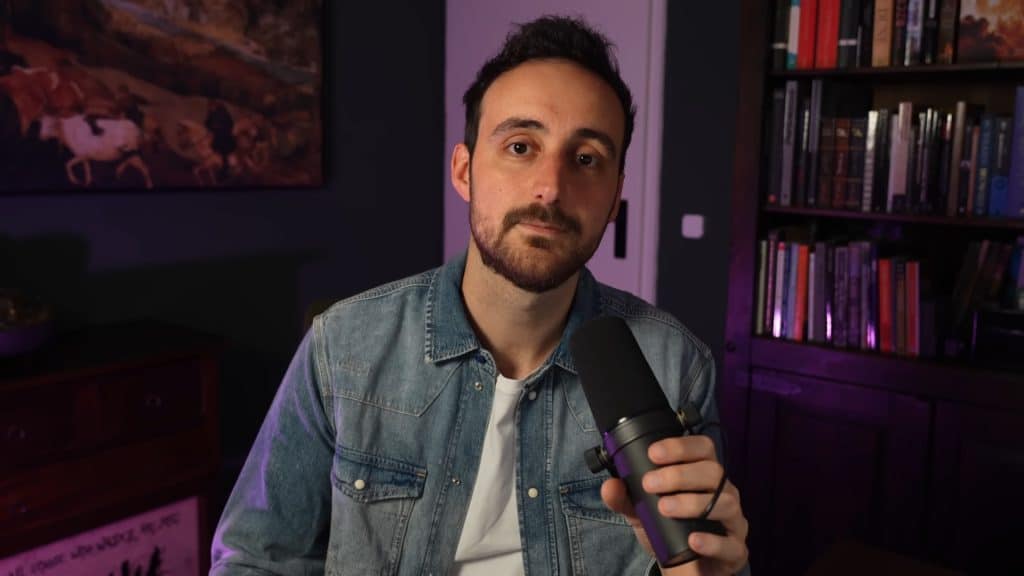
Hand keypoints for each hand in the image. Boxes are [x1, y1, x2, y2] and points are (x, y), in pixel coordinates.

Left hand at [600, 434, 748, 574]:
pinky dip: (712, 541)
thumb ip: (625, 498)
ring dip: (692, 503)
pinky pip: (732, 544)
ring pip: (725, 503)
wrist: (686, 566)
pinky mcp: (736, 550)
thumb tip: (610, 485)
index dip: (681, 446)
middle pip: (713, 472)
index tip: (653, 453)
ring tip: (665, 508)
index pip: (703, 448)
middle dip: (679, 474)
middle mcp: (723, 492)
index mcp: (704, 475)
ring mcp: (734, 520)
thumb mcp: (643, 510)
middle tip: (650, 483)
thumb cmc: (670, 528)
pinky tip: (693, 540)